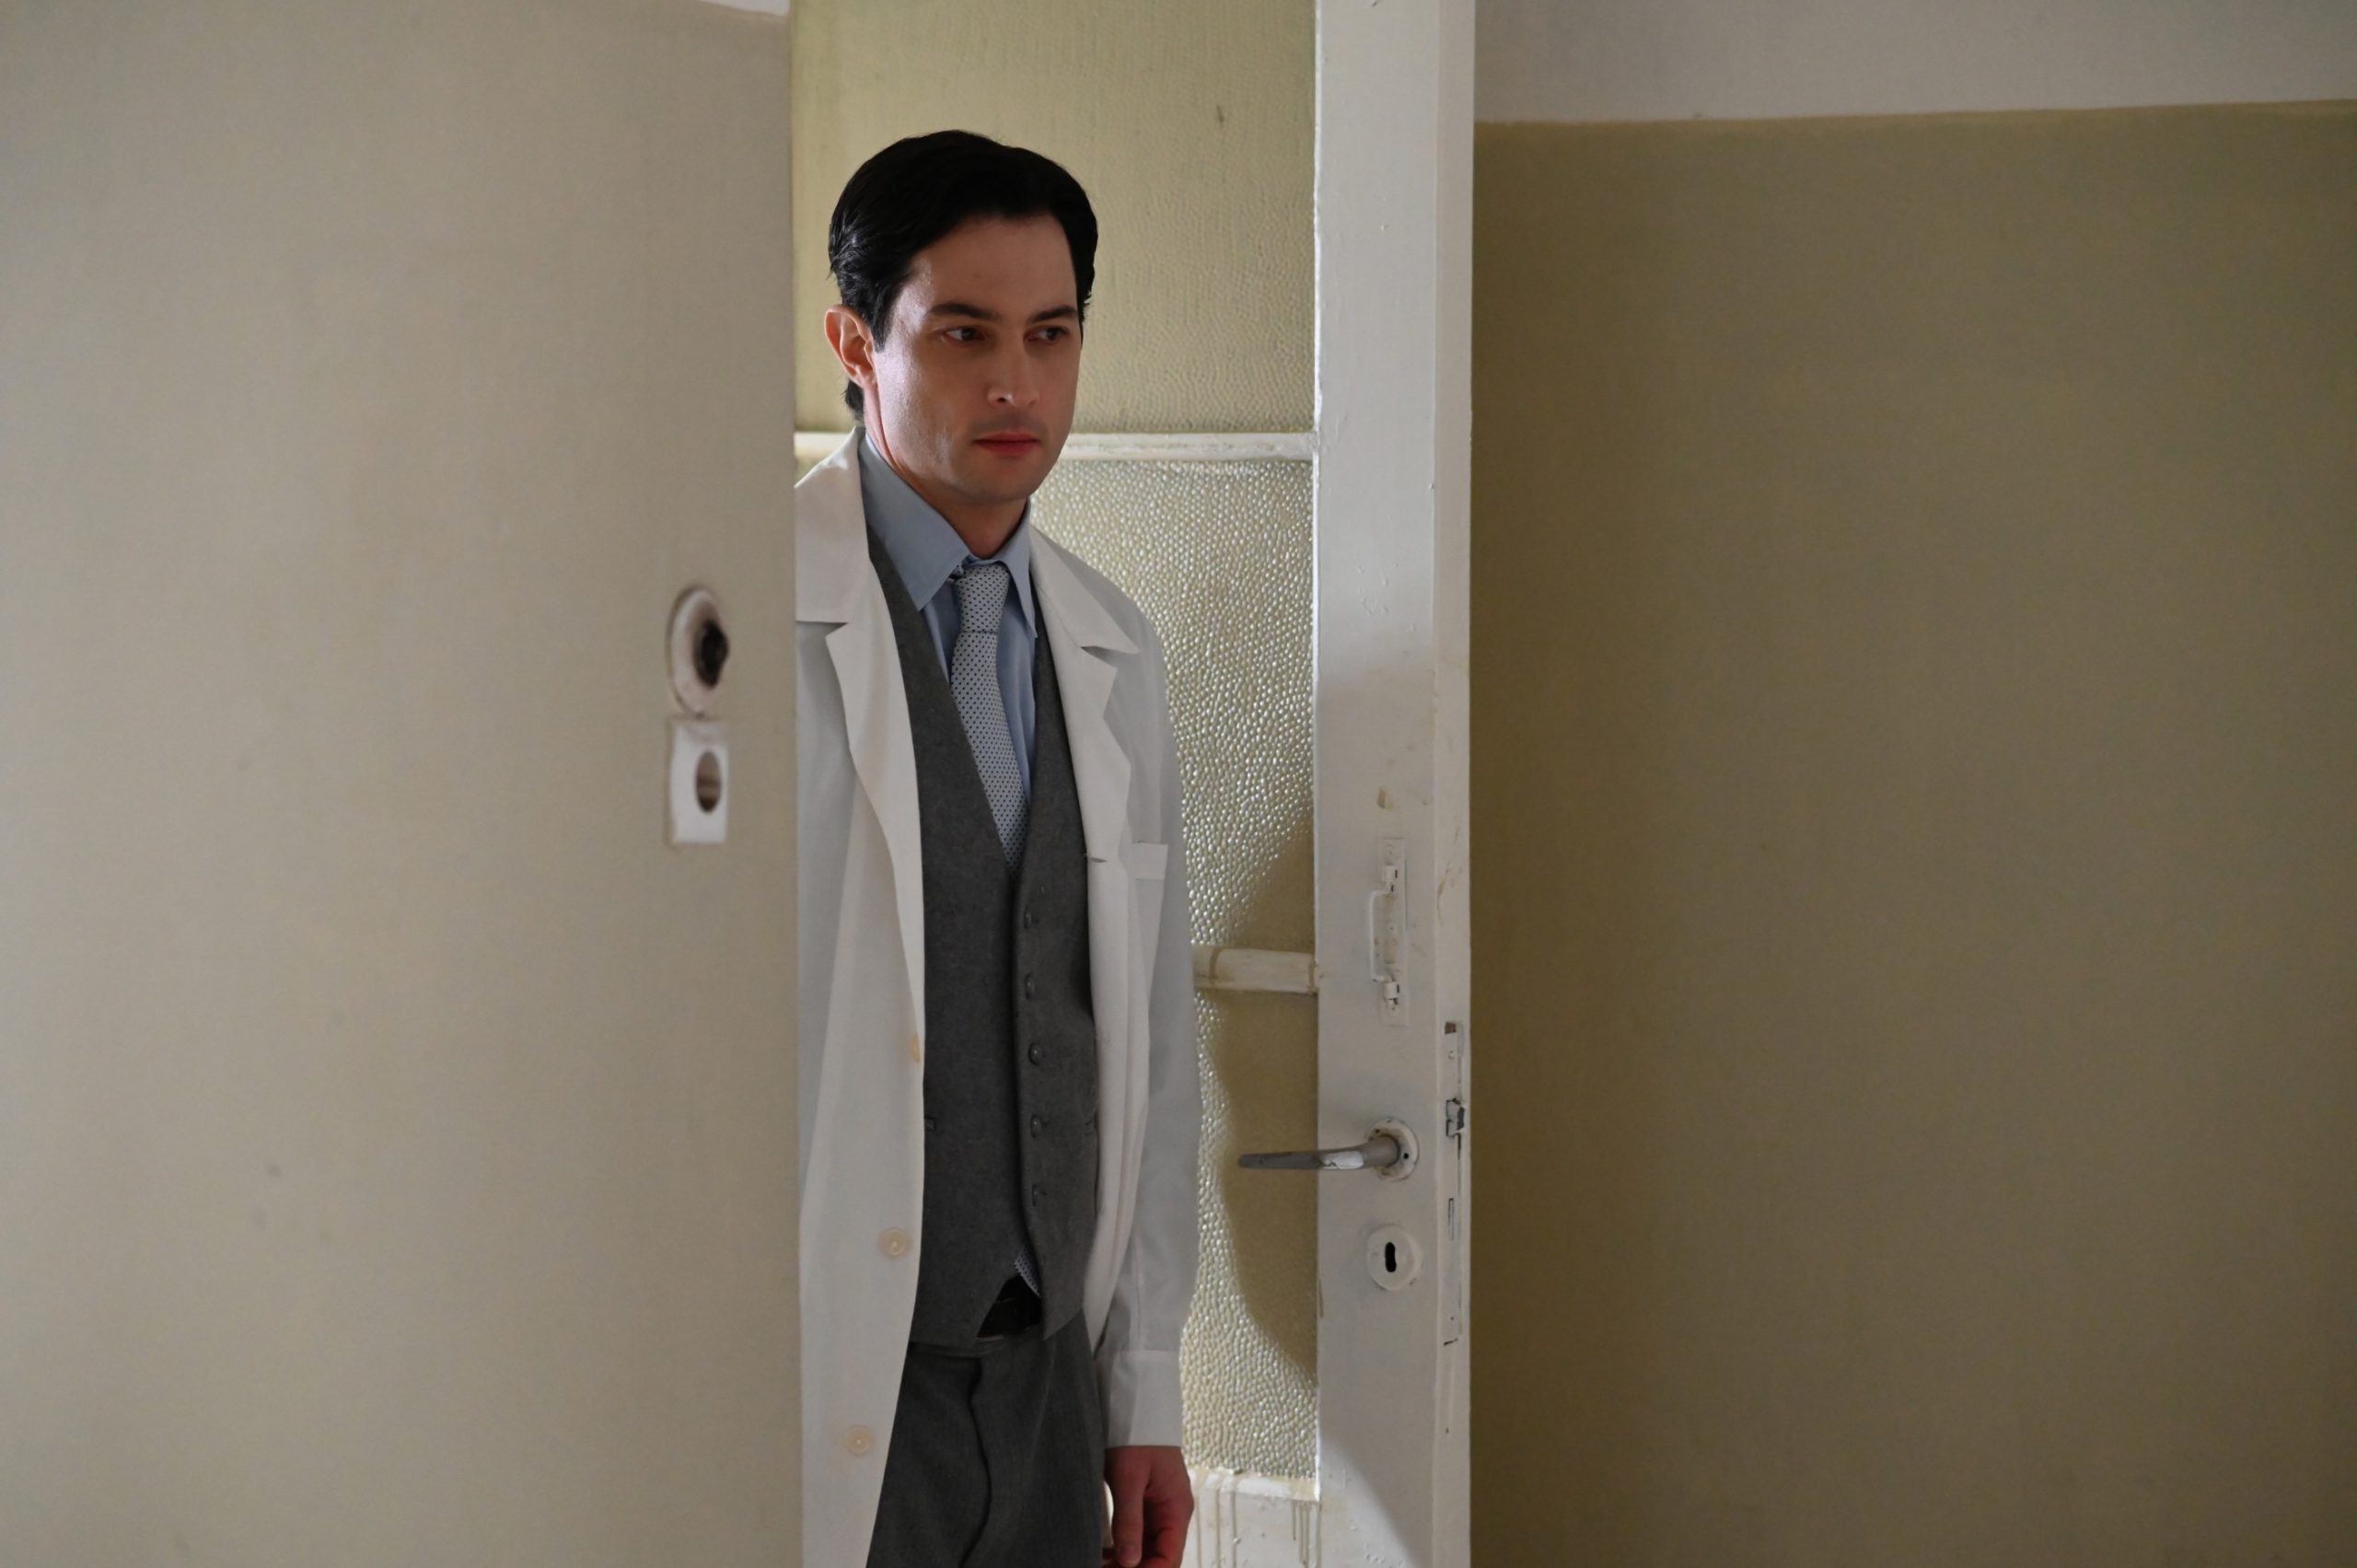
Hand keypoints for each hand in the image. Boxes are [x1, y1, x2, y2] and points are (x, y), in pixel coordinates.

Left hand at [1102, 1443, 1191, 1567]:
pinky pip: (1137, 1533)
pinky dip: (1121, 1546)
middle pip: (1157, 1556)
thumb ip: (1130, 1521)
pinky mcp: (1143, 1501)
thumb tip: (1131, 1562)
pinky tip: (1101, 1552)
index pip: (1169, 1558)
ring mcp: (1158, 1508)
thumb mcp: (1129, 1478)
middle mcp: (1171, 1512)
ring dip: (1126, 1561)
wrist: (1134, 1404)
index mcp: (1176, 1509)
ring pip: (1145, 1547)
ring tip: (1097, 1563)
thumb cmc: (1136, 1435)